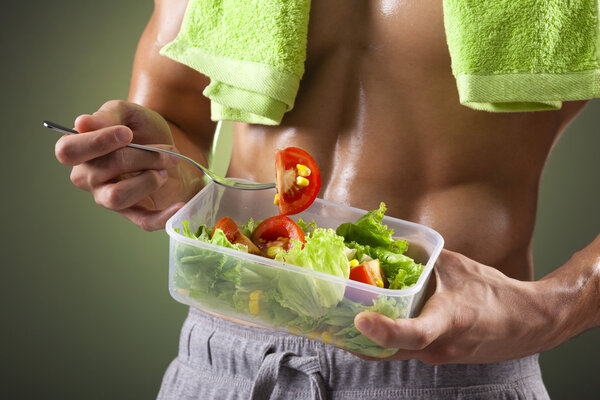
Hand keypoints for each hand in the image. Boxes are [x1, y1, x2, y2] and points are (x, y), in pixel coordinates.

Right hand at [55, 100, 201, 230]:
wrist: (172, 147)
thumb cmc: (144, 130)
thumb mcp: (129, 113)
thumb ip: (108, 114)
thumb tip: (82, 123)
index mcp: (80, 150)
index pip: (68, 151)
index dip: (96, 142)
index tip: (127, 133)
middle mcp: (88, 177)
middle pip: (101, 170)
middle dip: (139, 157)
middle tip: (166, 150)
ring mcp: (108, 197)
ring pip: (117, 197)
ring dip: (148, 180)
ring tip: (164, 170)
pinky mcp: (133, 212)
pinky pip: (142, 221)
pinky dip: (162, 216)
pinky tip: (178, 206)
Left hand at [353, 249, 555, 364]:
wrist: (529, 323)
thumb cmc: (497, 293)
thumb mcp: (459, 266)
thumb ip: (424, 259)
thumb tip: (392, 247)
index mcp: (450, 322)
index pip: (413, 334)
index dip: (383, 331)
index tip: (359, 321)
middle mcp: (439, 347)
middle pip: (388, 351)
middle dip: (354, 340)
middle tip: (325, 321)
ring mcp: (437, 356)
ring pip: (392, 354)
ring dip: (365, 341)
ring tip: (339, 320)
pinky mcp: (436, 357)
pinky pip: (403, 351)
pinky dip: (383, 339)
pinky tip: (371, 321)